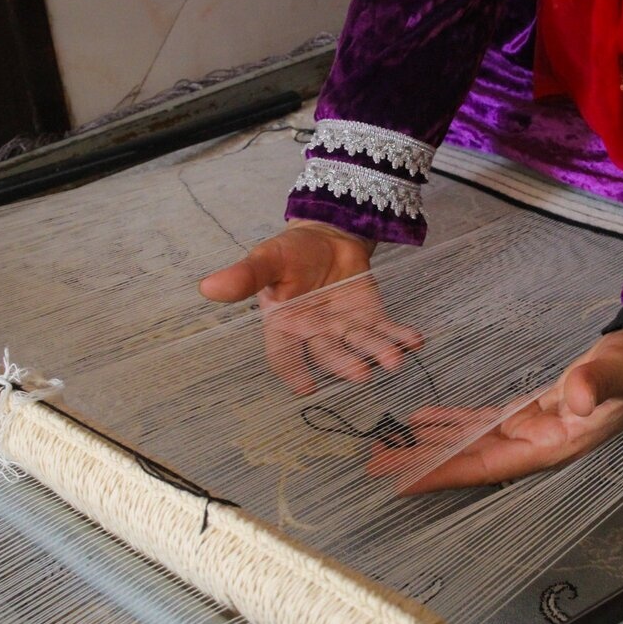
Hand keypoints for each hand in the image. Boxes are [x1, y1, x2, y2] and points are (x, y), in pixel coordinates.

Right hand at [199, 219, 421, 393]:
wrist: (325, 236)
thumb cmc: (290, 253)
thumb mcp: (266, 260)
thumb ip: (244, 277)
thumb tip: (206, 288)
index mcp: (285, 327)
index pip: (285, 356)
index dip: (294, 372)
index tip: (306, 387)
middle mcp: (316, 335)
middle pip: (330, 355)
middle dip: (346, 364)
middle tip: (362, 372)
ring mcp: (346, 329)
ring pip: (362, 345)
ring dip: (379, 353)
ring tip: (395, 359)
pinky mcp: (371, 317)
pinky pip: (386, 331)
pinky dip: (400, 337)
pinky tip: (415, 341)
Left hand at [366, 329, 622, 492]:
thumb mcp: (619, 370)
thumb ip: (597, 384)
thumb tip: (578, 400)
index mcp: (554, 445)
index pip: (488, 466)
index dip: (446, 475)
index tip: (404, 482)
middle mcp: (537, 445)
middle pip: (470, 461)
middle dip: (423, 465)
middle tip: (376, 465)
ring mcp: (532, 430)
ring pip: (470, 443)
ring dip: (429, 446)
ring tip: (387, 448)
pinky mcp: (530, 412)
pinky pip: (481, 422)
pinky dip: (451, 422)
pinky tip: (421, 420)